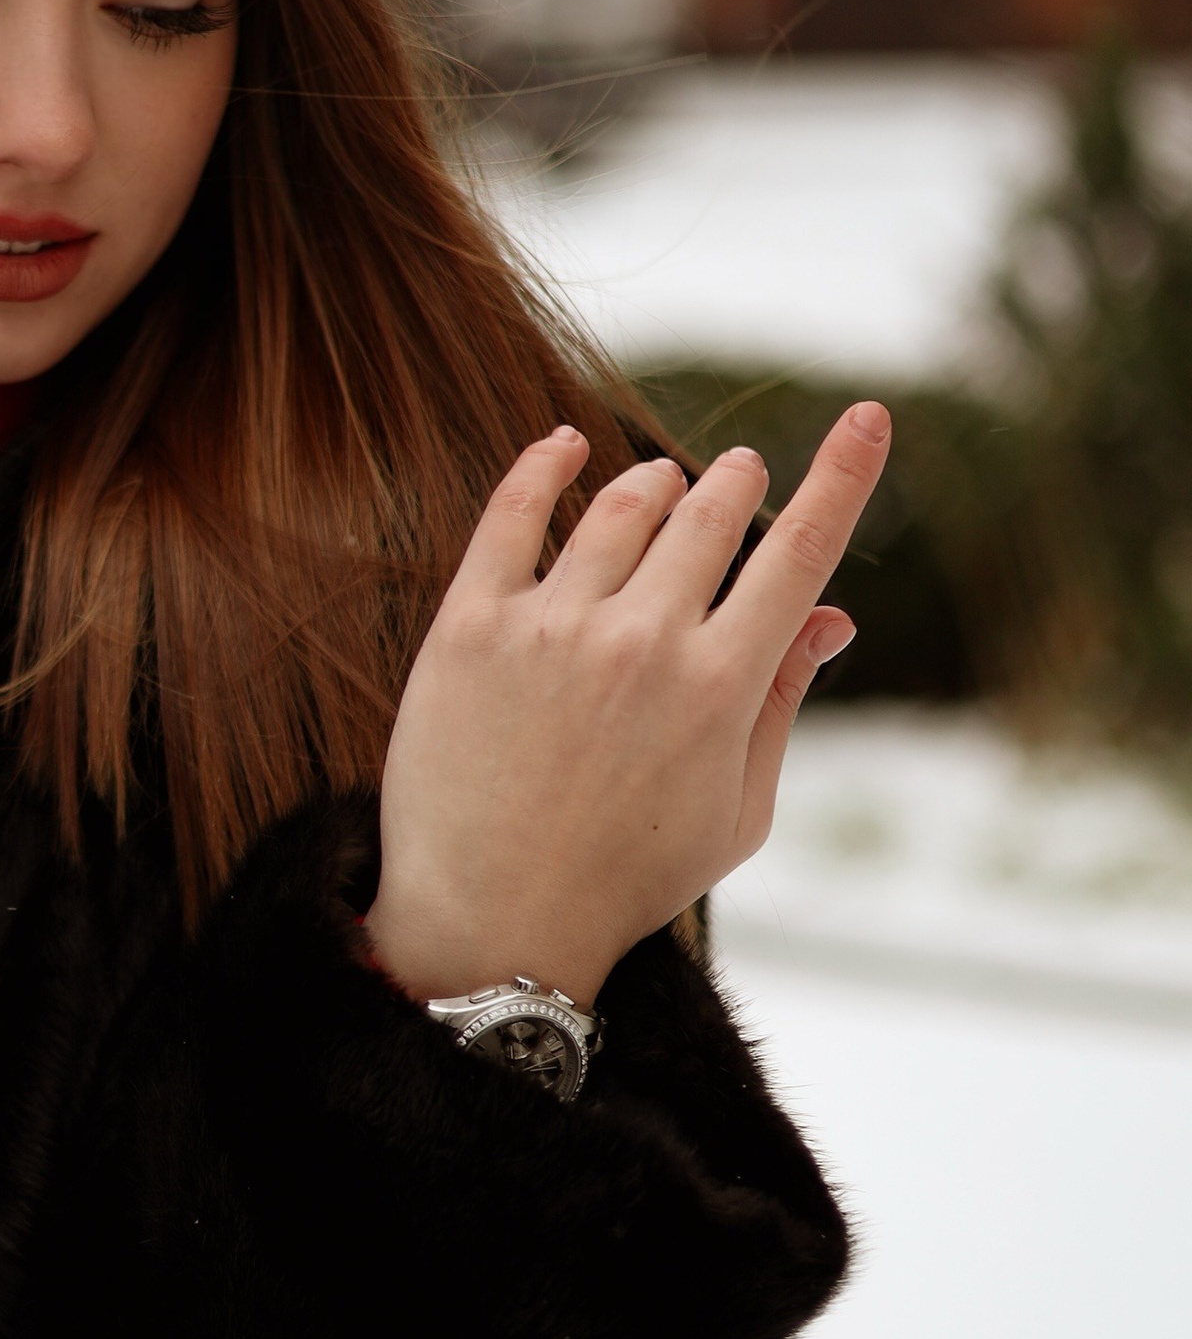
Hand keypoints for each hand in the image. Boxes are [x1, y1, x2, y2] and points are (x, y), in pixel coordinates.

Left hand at [360, 403, 891, 1014]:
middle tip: (739, 475)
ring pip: (621, 505)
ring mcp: (551, 628)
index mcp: (719, 688)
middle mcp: (641, 643)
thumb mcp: (736, 812)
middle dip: (737, 483)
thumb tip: (831, 618)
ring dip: (656, 481)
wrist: (491, 922)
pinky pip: (511, 513)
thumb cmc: (627, 876)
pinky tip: (563, 446)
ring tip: (663, 483)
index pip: (800, 554)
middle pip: (710, 514)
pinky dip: (544, 465)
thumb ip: (781, 705)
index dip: (843, 476)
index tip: (868, 415)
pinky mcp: (470, 626)